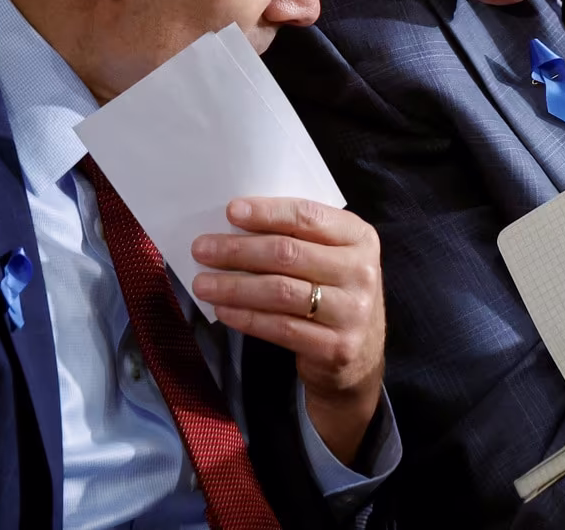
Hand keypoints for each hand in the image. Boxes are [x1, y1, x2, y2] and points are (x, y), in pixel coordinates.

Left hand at [191, 197, 384, 463]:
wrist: (362, 353)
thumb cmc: (334, 290)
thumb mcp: (332, 255)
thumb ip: (300, 237)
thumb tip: (237, 223)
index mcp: (359, 236)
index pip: (308, 216)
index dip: (267, 213)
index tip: (231, 212)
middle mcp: (361, 271)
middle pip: (288, 254)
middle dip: (238, 250)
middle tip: (202, 249)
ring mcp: (352, 311)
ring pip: (281, 292)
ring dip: (234, 286)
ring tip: (203, 284)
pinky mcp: (336, 346)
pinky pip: (280, 328)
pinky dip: (246, 318)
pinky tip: (223, 310)